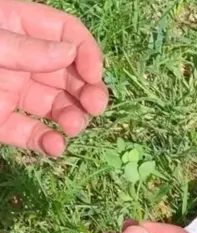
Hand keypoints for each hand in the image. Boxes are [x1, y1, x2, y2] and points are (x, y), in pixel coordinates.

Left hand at [0, 0, 107, 156]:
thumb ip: (24, 47)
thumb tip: (70, 53)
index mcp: (16, 27)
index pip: (67, 33)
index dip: (86, 53)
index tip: (93, 75)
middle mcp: (21, 60)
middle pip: (69, 73)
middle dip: (88, 91)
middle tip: (95, 106)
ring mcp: (12, 92)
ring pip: (57, 106)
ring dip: (73, 118)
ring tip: (73, 127)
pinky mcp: (1, 123)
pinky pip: (31, 134)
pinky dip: (47, 143)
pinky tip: (55, 147)